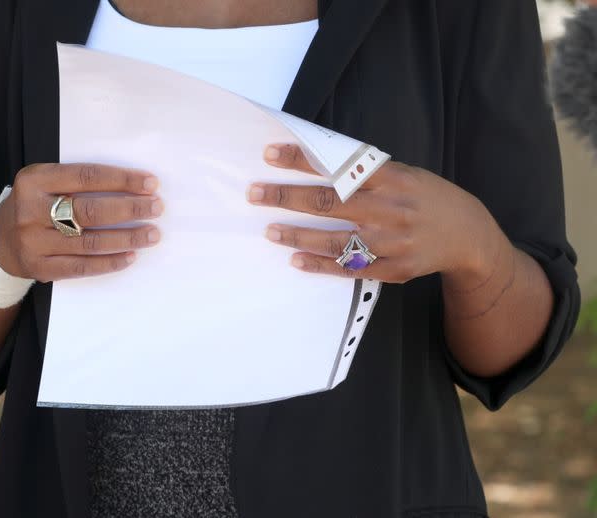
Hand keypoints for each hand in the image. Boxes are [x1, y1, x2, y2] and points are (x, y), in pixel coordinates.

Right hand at [0, 163, 163, 282]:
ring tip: (152, 234)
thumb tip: (133, 186)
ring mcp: (33, 243)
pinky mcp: (40, 268)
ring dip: (127, 238)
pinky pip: (82, 267)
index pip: (87, 177)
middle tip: (157, 208)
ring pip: (89, 242)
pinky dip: (109, 263)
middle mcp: (31, 211)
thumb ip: (77, 181)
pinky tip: (131, 256)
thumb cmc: (34, 205)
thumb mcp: (44, 183)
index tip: (151, 184)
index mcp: (34, 180)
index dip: (122, 180)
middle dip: (130, 209)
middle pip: (90, 210)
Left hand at [248, 144, 505, 284]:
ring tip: (269, 230)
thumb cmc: (428, 198)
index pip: (337, 165)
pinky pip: (349, 269)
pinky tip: (296, 260)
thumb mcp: (404, 173)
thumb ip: (366, 172)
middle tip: (254, 194)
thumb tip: (317, 161)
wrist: (468, 236)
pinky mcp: (392, 269)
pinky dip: (320, 264)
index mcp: (392, 178)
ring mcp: (390, 242)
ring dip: (296, 235)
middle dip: (286, 197)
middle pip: (327, 202)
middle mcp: (389, 209)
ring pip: (333, 240)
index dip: (301, 159)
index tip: (270, 154)